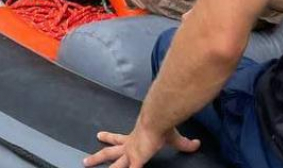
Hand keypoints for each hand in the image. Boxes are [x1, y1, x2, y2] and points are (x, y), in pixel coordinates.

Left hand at [83, 126, 199, 167]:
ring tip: (89, 167)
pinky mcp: (135, 159)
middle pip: (109, 152)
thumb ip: (184, 144)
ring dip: (102, 165)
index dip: (109, 138)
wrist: (158, 119)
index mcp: (133, 138)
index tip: (99, 135)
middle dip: (97, 157)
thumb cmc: (163, 126)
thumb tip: (197, 143)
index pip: (118, 139)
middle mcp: (129, 146)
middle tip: (85, 161)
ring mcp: (130, 153)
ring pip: (113, 164)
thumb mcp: (174, 138)